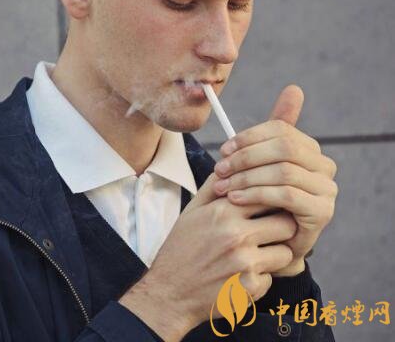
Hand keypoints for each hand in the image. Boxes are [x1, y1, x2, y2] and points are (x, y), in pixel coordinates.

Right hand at [119, 170, 296, 340]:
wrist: (169, 292)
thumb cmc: (181, 249)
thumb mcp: (191, 212)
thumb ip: (214, 186)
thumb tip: (232, 162)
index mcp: (223, 212)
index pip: (269, 195)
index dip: (275, 201)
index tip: (272, 208)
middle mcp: (236, 235)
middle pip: (287, 223)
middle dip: (283, 227)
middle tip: (273, 232)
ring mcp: (245, 263)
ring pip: (286, 252)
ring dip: (276, 254)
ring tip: (258, 255)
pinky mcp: (250, 288)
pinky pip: (273, 278)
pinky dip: (261, 278)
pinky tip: (242, 276)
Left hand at [212, 85, 338, 274]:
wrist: (263, 243)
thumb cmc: (257, 200)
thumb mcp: (257, 165)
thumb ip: (269, 132)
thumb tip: (295, 88)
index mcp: (308, 149)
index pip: (280, 130)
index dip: (249, 137)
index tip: (223, 150)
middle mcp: (323, 166)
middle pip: (283, 147)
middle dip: (246, 157)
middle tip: (219, 170)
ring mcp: (327, 190)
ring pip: (283, 170)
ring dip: (246, 177)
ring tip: (222, 187)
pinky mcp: (322, 212)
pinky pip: (286, 194)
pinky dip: (256, 193)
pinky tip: (235, 199)